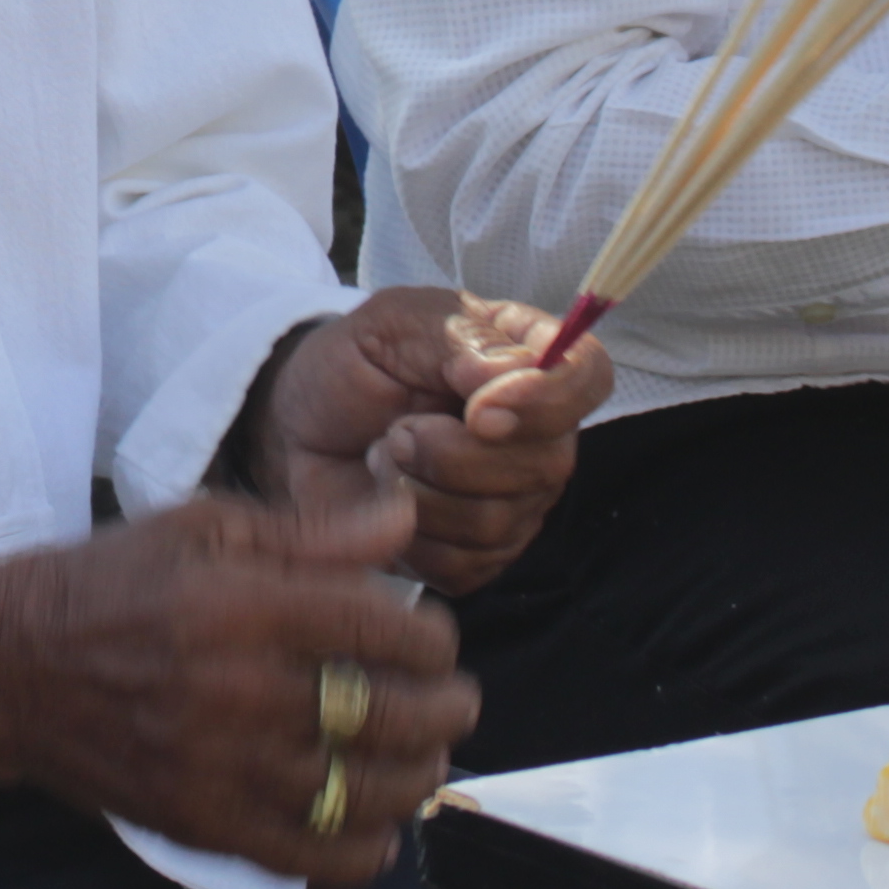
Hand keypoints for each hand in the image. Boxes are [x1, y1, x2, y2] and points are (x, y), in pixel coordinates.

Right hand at [0, 491, 472, 881]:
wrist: (7, 666)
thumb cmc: (110, 582)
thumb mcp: (204, 529)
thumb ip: (312, 531)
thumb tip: (405, 518)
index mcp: (242, 604)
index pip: (383, 629)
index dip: (431, 636)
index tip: (431, 635)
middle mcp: (239, 690)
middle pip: (389, 716)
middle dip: (446, 707)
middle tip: (454, 699)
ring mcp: (221, 767)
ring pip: (364, 793)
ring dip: (416, 777)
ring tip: (422, 756)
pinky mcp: (202, 824)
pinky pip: (312, 860)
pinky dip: (363, 852)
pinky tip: (374, 827)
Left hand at [220, 288, 608, 591]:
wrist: (300, 426)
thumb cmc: (353, 364)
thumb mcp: (393, 323)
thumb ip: (458, 338)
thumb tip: (506, 377)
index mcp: (529, 358)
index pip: (587, 375)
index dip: (546, 399)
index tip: (477, 409)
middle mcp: (540, 433)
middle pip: (546, 462)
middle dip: (453, 454)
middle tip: (395, 431)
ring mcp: (517, 500)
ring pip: (499, 520)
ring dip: (421, 492)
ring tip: (384, 458)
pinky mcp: (481, 555)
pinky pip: (464, 566)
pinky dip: (410, 539)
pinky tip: (385, 505)